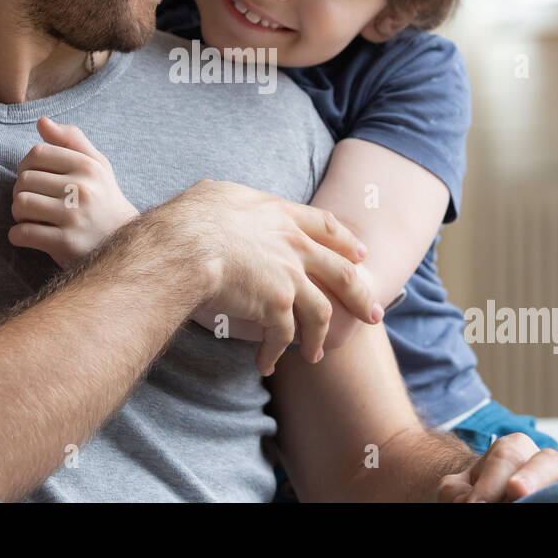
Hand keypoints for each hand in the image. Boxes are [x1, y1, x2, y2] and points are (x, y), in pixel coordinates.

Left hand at [8, 117, 139, 267]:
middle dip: (21, 191)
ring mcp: (74, 217)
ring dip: (18, 213)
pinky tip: (29, 235)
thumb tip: (42, 121)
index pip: (37, 153)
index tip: (34, 178)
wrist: (124, 243)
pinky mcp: (65, 243)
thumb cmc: (103, 199)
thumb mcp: (97, 165)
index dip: (27, 165)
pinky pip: (22, 233)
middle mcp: (82, 189)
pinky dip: (18, 235)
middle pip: (25, 179)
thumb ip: (71, 140)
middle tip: (33, 202)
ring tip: (31, 218)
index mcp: (88, 167)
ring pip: (21, 204)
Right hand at [161, 179, 382, 375]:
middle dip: (360, 296)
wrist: (184, 247)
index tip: (360, 255)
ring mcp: (289, 276)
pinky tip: (267, 364)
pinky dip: (275, 353)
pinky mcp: (277, 306)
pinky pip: (284, 336)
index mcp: (280, 214)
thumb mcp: (215, 194)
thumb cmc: (187, 219)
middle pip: (342, 272)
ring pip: (320, 312)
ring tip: (316, 355)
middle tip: (373, 313)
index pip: (325, 226)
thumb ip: (230, 200)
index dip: (345, 242)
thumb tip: (220, 201)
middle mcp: (294, 244)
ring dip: (319, 337)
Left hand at [436, 433, 557, 501]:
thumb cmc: (476, 494)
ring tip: (547, 501)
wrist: (489, 498)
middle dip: (532, 476)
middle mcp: (544, 461)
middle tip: (516, 491)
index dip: (491, 482)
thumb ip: (458, 493)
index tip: (477, 504)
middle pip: (548, 461)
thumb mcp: (458, 491)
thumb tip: (472, 504)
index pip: (506, 458)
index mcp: (513, 449)